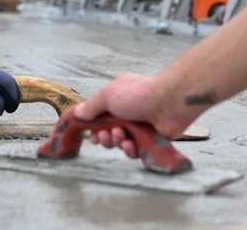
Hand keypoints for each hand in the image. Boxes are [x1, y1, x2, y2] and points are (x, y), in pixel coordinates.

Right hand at [73, 73, 191, 158]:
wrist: (168, 104)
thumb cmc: (139, 95)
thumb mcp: (108, 96)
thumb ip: (91, 107)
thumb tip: (78, 113)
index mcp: (118, 100)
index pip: (101, 117)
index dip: (94, 127)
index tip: (91, 133)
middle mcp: (129, 113)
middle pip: (109, 132)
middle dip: (104, 137)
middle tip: (105, 135)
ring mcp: (140, 127)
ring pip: (120, 143)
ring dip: (116, 142)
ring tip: (121, 136)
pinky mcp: (149, 140)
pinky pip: (135, 151)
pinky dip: (130, 149)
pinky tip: (130, 144)